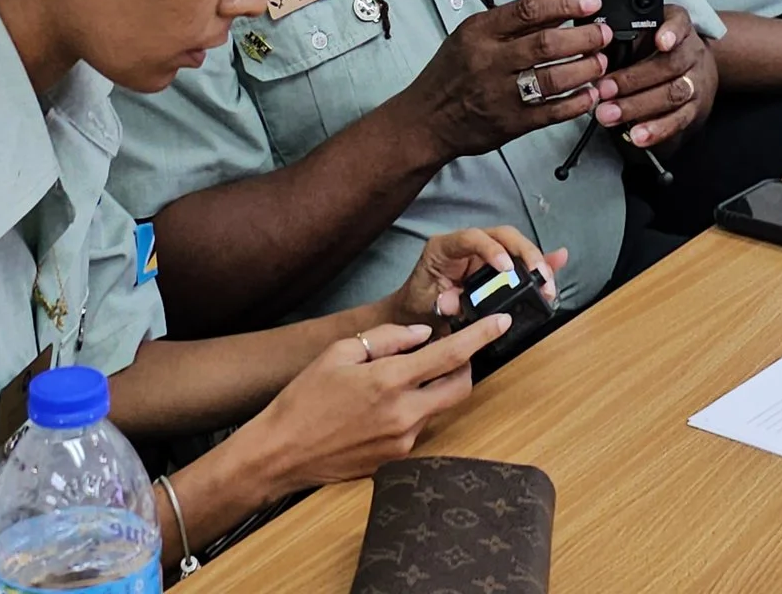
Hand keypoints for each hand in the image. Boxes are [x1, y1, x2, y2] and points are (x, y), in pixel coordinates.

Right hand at [233, 318, 504, 492]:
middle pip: (460, 387)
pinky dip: (413, 409)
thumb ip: (386, 339)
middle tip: (452, 351)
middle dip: (465, 366)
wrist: (280, 452)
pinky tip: (382, 406)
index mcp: (389, 381)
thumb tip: (423, 334)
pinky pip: (418, 427)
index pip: (451, 355)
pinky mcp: (395, 459)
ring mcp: (402, 441)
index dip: (481, 336)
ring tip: (397, 379)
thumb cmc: (303, 399)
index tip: (501, 322)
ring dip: (432, 388)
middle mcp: (404, 414)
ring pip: (438, 407)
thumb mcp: (339, 353)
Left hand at [387, 227, 565, 328]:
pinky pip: (519, 261)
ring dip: (535, 262)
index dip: (492, 249)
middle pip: (502, 236)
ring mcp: (482, 254)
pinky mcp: (494, 267)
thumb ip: (440, 304)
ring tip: (549, 282)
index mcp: (444, 248)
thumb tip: (455, 302)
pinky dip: (538, 263)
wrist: (413, 314)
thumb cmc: (416, 306)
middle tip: (540, 275)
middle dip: (525, 252)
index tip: (508, 269)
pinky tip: (558, 262)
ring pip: (515, 246)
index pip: (471, 238)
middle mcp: (466, 245)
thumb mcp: (424, 307)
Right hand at [400, 0, 613, 157]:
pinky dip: (577, 103)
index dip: (565, 4)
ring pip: (554, 79)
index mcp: (479, 33)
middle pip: (546, 44)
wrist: (426, 120)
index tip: (590, 4)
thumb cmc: (451, 75)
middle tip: (602, 34)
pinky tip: (590, 94)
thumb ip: (511, 23)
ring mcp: (501, 94)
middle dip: (584, 37)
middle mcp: (489, 61)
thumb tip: (559, 5)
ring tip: (600, 63)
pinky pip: (552, 112)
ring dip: (585, 69)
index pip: (528, 11)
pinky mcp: (511, 123)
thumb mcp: (470, 37)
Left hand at [588, 4, 715, 149]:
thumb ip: (623, 37)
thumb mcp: (646, 32)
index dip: (671, 32)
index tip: (661, 41)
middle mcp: (691, 53)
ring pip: (672, 94)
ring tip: (610, 115)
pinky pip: (678, 120)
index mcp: (678, 27)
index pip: (678, 23)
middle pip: (669, 65)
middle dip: (633, 79)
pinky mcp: (695, 109)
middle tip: (603, 90)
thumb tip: (587, 47)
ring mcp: (695, 82)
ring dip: (638, 107)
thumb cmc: (661, 49)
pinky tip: (638, 136)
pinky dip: (657, 129)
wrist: (697, 70)